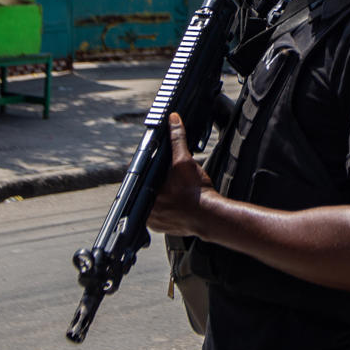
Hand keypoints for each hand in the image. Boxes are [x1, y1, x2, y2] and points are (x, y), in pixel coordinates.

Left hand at [147, 112, 209, 236]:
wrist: (211, 216)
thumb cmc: (197, 192)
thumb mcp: (186, 162)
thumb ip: (177, 140)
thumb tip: (173, 121)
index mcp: (146, 193)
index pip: (138, 177)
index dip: (146, 169)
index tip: (157, 167)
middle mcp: (146, 210)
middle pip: (143, 190)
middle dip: (153, 183)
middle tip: (168, 180)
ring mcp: (153, 221)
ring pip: (149, 203)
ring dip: (157, 196)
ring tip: (173, 191)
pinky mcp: (160, 228)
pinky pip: (157, 215)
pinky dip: (163, 209)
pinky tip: (174, 202)